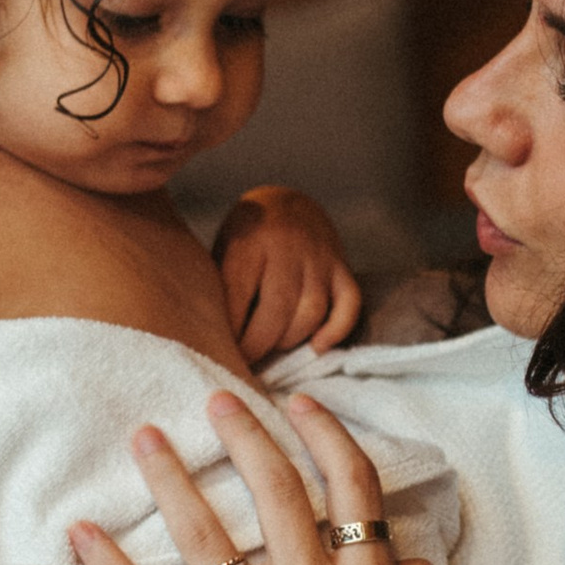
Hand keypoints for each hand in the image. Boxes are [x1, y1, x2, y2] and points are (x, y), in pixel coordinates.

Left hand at [68, 391, 469, 564]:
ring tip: (146, 438)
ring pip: (205, 534)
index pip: (351, 485)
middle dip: (242, 433)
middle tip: (215, 400)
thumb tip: (398, 551)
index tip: (300, 404)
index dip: (326, 433)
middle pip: (274, 489)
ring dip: (171, 477)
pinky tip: (81, 532)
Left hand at [216, 185, 360, 361]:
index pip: (240, 296)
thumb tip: (215, 337)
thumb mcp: (225, 248)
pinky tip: (317, 346)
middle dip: (259, 344)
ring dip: (291, 340)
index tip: (224, 353)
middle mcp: (288, 246)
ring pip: (311, 311)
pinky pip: (349, 304)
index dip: (232, 332)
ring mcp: (320, 257)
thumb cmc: (246, 237)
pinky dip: (336, 330)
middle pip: (278, 309)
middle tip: (246, 362)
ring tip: (273, 350)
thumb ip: (223, 286)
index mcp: (250, 241)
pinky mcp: (342, 267)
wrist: (287, 202)